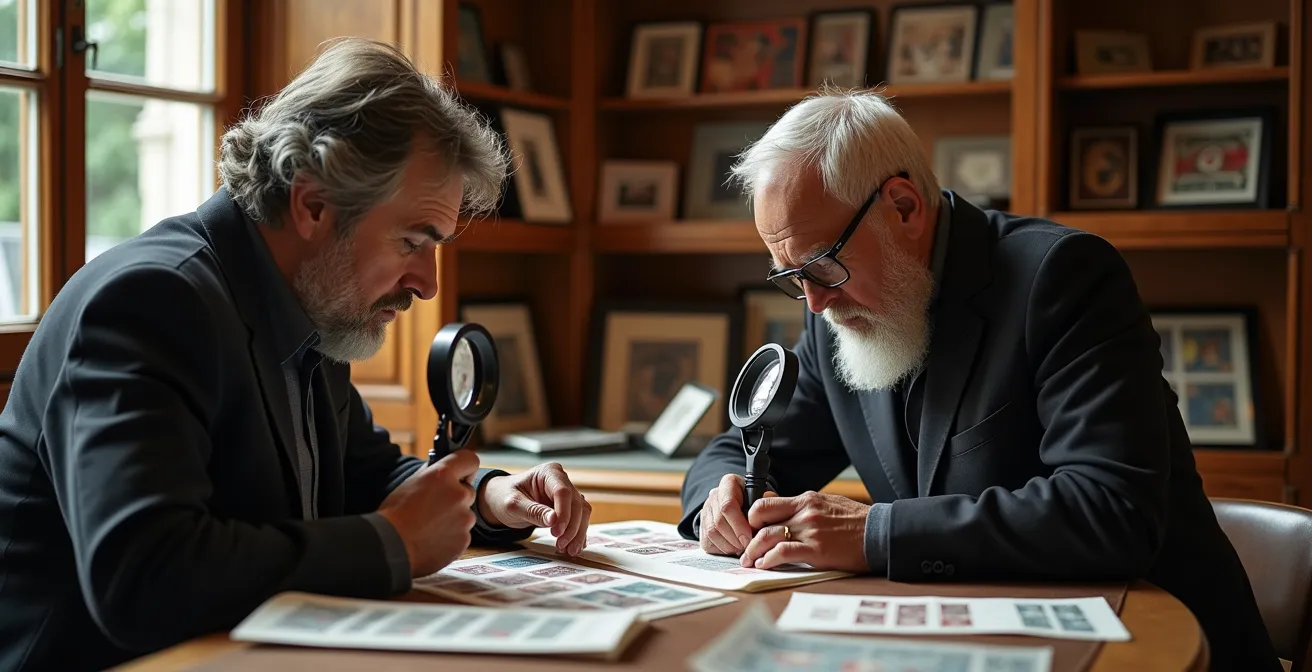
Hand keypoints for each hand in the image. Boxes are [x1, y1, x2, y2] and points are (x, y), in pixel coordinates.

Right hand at [376, 449, 479, 577]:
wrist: (391, 546)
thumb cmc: (394, 514)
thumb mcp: (411, 483)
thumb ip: (433, 475)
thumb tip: (444, 472)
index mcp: (443, 475)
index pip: (470, 460)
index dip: (466, 468)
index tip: (461, 475)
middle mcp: (459, 494)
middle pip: (468, 492)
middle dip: (456, 499)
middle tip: (436, 509)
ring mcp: (464, 518)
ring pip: (465, 516)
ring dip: (454, 520)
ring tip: (430, 528)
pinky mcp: (464, 539)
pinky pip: (462, 535)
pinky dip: (451, 538)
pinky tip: (433, 540)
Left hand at [477, 463, 591, 555]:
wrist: (501, 500)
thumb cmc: (504, 497)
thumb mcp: (513, 504)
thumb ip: (533, 511)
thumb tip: (554, 520)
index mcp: (549, 472)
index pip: (563, 492)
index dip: (563, 514)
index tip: (556, 532)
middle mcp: (562, 480)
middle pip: (577, 504)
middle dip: (572, 527)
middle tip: (561, 545)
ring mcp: (567, 494)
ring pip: (582, 513)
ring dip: (578, 533)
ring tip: (568, 550)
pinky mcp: (569, 507)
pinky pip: (580, 520)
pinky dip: (577, 534)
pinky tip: (573, 547)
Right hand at [698, 474, 775, 555]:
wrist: (745, 509)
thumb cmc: (758, 504)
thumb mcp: (765, 499)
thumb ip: (768, 503)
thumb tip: (766, 510)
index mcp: (729, 483)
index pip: (728, 505)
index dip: (738, 524)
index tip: (749, 537)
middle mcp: (714, 495)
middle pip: (719, 521)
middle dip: (735, 538)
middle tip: (748, 547)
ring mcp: (706, 510)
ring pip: (712, 532)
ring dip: (729, 545)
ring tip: (743, 549)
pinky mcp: (702, 527)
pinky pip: (708, 541)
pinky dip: (723, 549)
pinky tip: (734, 549)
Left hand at [741, 491, 868, 572]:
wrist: (880, 533)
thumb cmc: (855, 521)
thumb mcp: (826, 502)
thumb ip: (799, 505)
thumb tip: (772, 503)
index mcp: (806, 499)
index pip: (765, 503)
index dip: (750, 518)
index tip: (748, 530)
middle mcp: (804, 512)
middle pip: (760, 520)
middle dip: (747, 537)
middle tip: (744, 551)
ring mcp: (810, 530)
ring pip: (768, 537)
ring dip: (753, 552)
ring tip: (750, 562)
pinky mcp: (816, 550)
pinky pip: (783, 553)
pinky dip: (768, 560)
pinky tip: (764, 565)